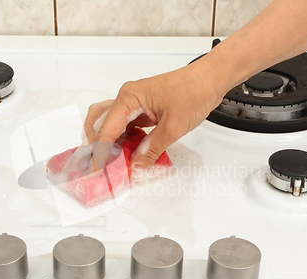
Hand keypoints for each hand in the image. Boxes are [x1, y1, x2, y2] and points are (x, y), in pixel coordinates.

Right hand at [83, 56, 225, 173]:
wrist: (210, 79)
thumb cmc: (194, 93)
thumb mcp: (173, 127)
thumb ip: (152, 149)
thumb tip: (136, 166)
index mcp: (128, 98)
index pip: (105, 130)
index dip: (100, 154)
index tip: (97, 172)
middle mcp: (126, 98)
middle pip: (99, 124)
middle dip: (97, 146)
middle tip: (100, 167)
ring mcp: (133, 103)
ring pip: (110, 125)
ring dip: (108, 144)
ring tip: (110, 163)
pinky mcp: (142, 108)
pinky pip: (124, 126)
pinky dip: (122, 140)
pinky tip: (126, 154)